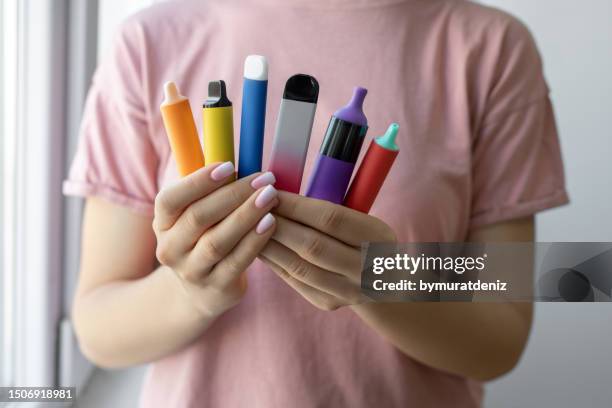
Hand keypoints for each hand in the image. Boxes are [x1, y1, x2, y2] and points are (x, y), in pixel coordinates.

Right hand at [153, 162, 277, 317]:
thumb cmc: (206, 237)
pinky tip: (272, 222)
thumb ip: (210, 187)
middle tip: (263, 179)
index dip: (198, 181)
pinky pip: (237, 262)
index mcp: (162, 223)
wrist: (201, 292)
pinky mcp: (216, 288)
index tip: (229, 165)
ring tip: (271, 197)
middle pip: (198, 217)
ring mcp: (191, 272)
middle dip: (233, 194)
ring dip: (247, 216)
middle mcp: (170, 248)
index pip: (170, 200)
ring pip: (218, 241)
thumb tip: (227, 142)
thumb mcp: (197, 212)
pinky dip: (255, 241)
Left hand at [259, 191, 395, 310]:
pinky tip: (257, 246)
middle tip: (253, 208)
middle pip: (313, 246)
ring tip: (250, 227)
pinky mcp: (328, 302)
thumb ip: (332, 206)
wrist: (384, 281)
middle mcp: (365, 268)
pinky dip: (273, 261)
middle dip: (279, 225)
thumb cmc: (363, 236)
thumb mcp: (364, 216)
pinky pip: (293, 280)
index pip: (331, 219)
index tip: (272, 192)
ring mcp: (347, 290)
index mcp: (377, 237)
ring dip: (270, 245)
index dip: (297, 206)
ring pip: (299, 267)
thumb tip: (282, 189)